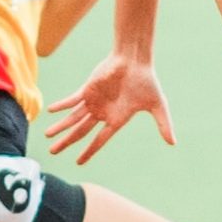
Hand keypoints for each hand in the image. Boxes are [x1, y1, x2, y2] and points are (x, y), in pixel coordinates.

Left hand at [45, 53, 173, 164]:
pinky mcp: (87, 88)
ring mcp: (93, 101)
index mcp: (116, 119)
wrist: (136, 59)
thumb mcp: (157, 105)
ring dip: (60, 126)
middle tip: (53, 152)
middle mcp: (102, 112)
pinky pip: (72, 100)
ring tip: (47, 136)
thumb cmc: (147, 81)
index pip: (99, 140)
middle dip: (66, 142)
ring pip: (73, 117)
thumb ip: (163, 124)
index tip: (78, 162)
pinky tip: (51, 112)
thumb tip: (173, 143)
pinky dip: (61, 106)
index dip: (89, 151)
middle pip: (80, 131)